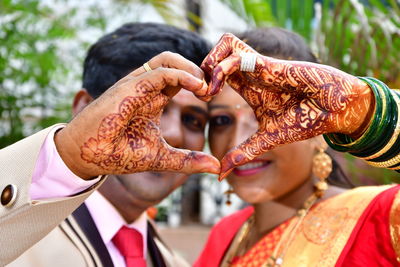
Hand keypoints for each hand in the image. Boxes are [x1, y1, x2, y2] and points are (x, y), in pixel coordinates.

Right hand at [56, 52, 219, 179]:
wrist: (88, 157)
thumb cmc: (119, 154)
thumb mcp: (162, 158)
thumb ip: (188, 161)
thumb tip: (216, 167)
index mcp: (153, 99)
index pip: (180, 78)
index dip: (200, 82)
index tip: (212, 96)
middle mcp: (146, 88)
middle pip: (176, 62)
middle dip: (199, 70)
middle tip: (212, 89)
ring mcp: (136, 85)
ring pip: (167, 59)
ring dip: (191, 68)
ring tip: (206, 86)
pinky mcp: (129, 87)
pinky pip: (160, 72)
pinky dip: (182, 75)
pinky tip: (198, 87)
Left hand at [202, 33, 372, 179]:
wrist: (333, 110)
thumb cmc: (305, 120)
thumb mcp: (266, 139)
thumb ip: (243, 153)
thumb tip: (220, 175)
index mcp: (249, 87)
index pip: (217, 73)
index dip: (204, 81)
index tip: (202, 98)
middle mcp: (251, 74)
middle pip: (216, 54)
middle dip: (201, 69)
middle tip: (201, 91)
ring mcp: (259, 67)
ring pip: (223, 45)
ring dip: (209, 63)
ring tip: (208, 88)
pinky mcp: (268, 64)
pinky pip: (237, 56)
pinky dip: (220, 69)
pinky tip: (216, 87)